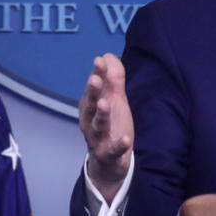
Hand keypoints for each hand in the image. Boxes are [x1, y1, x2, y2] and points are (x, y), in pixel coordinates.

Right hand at [79, 53, 134, 202]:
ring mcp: (97, 138)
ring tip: (105, 104)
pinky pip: (112, 150)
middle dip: (92, 92)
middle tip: (94, 80)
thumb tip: (108, 55)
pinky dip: (118, 145)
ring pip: (97, 125)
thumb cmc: (110, 124)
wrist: (109, 160)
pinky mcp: (107, 154)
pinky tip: (125, 140)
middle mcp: (90, 120)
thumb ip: (113, 79)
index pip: (94, 87)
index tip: (99, 60)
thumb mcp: (114, 100)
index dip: (97, 74)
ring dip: (101, 115)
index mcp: (91, 105)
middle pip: (90, 104)